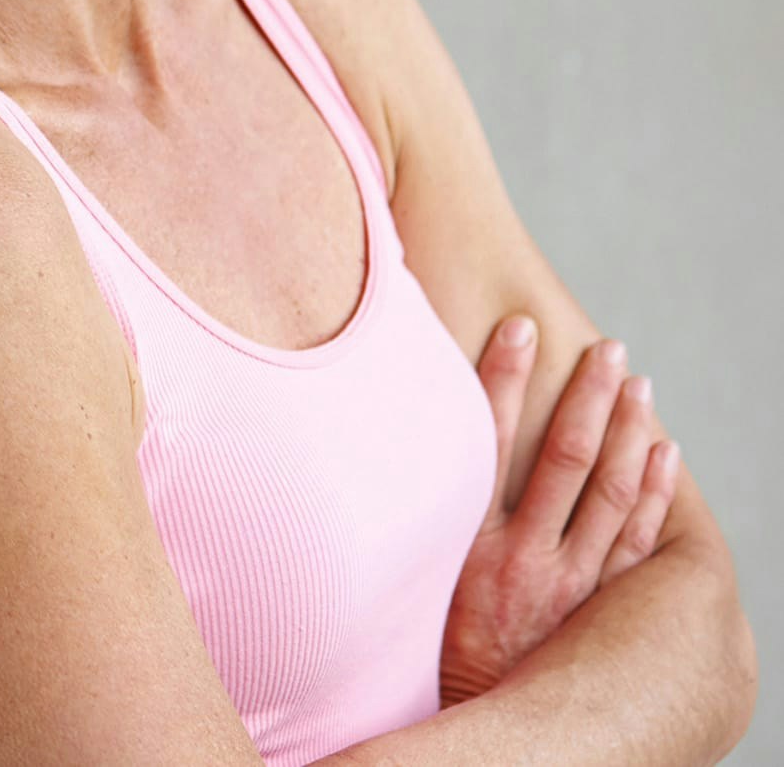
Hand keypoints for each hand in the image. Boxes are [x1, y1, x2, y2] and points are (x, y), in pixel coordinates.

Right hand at [438, 317, 681, 707]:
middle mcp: (525, 560)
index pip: (492, 438)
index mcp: (471, 542)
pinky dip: (656, 496)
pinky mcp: (598, 612)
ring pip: (612, 496)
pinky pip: (638, 546)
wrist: (471, 724)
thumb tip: (386, 435)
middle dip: (589, 397)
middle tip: (608, 348)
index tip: (521, 326)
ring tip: (639, 384)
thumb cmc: (429, 636)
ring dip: (629, 433)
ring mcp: (568, 587)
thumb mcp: (411, 571)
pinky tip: (664, 455)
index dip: (506, 377)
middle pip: (568, 460)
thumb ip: (417, 503)